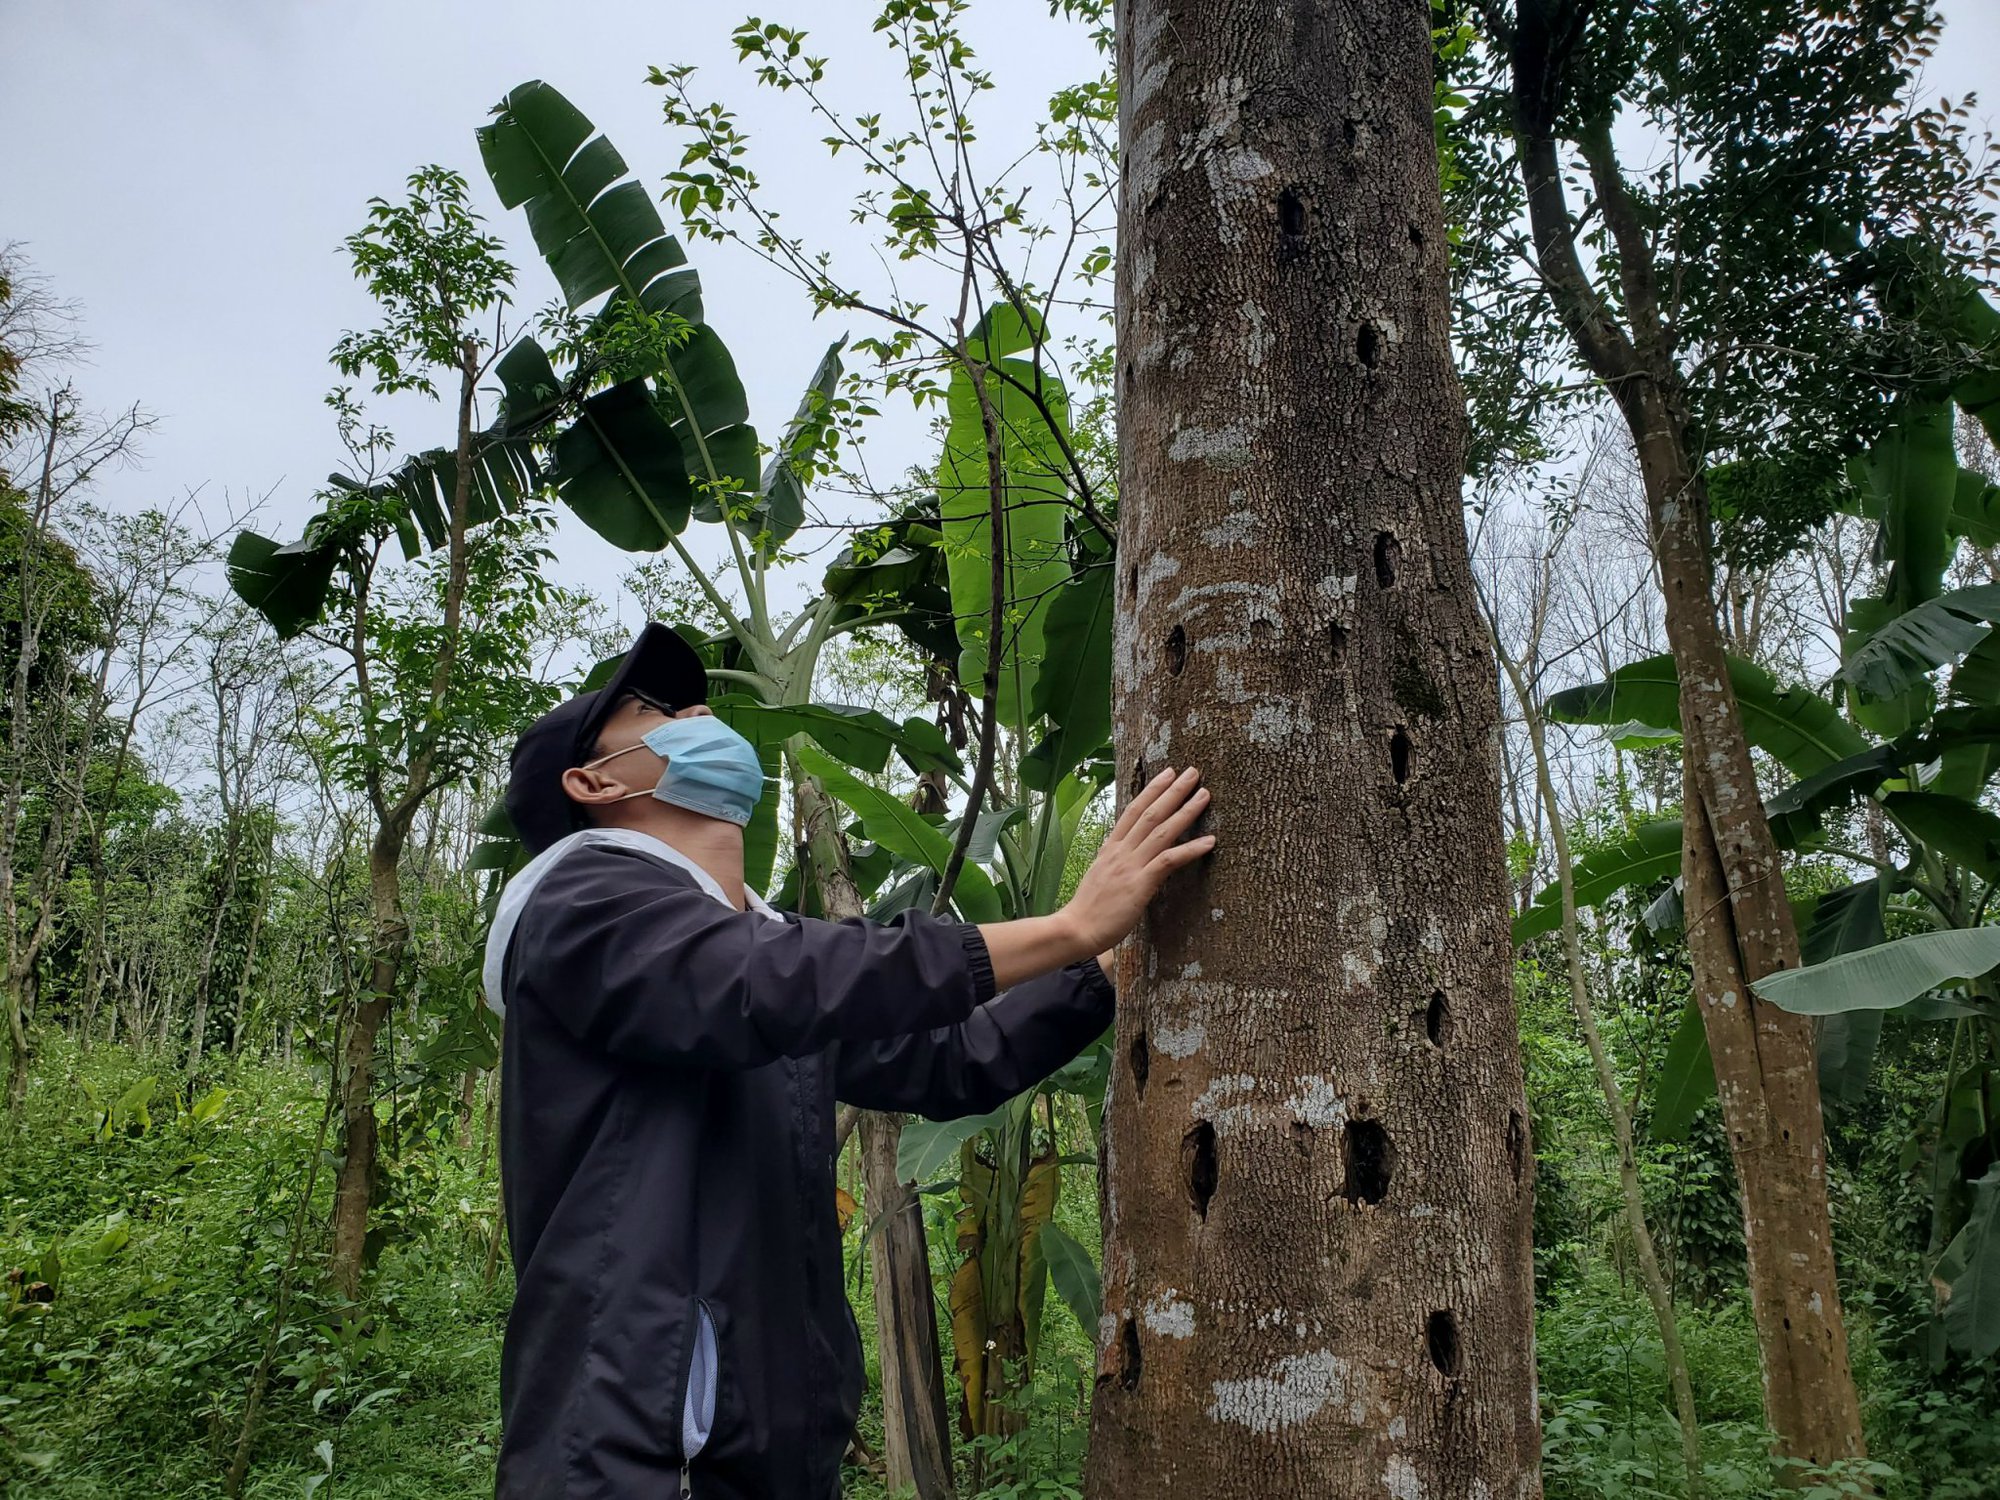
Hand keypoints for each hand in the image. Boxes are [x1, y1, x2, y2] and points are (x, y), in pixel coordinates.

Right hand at [1061, 767, 1214, 957]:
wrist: (1076, 928)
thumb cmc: (1088, 909)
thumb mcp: (1098, 875)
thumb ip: (1112, 861)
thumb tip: (1121, 853)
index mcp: (1110, 848)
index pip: (1133, 811)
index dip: (1152, 790)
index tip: (1167, 773)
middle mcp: (1121, 851)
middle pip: (1150, 813)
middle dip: (1173, 790)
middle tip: (1193, 772)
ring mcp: (1131, 866)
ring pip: (1162, 830)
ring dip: (1186, 811)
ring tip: (1205, 794)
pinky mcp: (1141, 884)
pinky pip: (1170, 860)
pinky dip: (1191, 849)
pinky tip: (1210, 841)